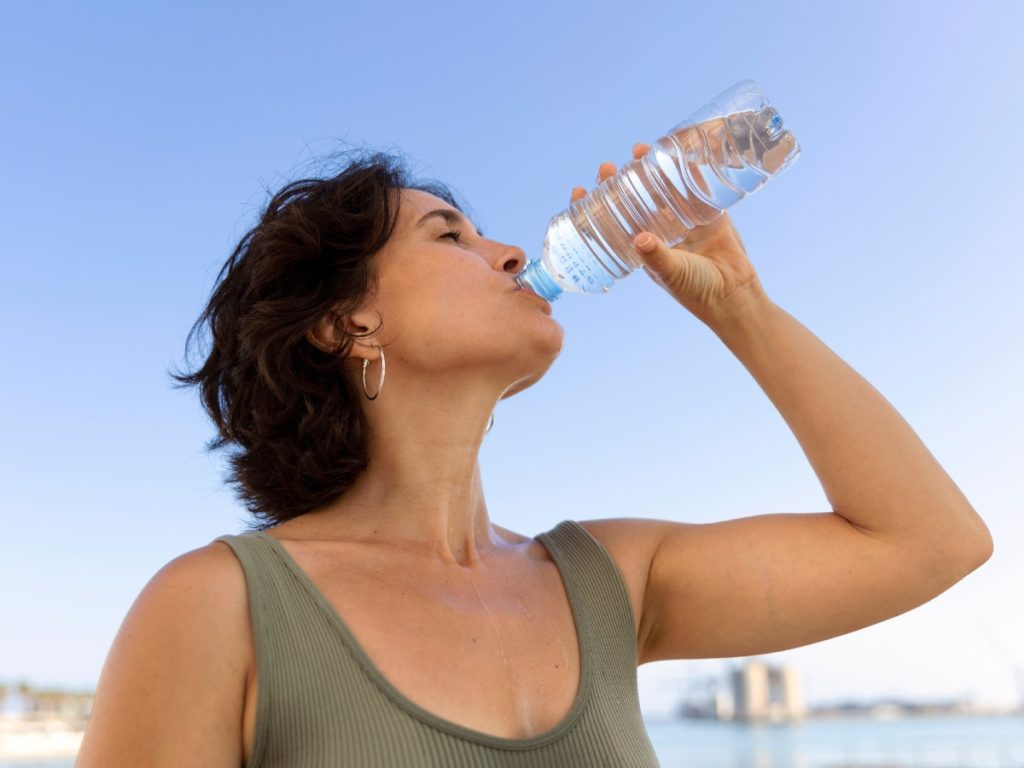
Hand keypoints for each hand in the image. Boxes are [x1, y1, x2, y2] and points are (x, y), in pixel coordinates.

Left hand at [571, 142, 767, 325]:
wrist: (733, 293)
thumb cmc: (696, 290)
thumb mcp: (671, 273)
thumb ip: (657, 256)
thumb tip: (639, 239)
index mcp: (644, 246)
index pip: (612, 222)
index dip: (595, 207)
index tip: (580, 192)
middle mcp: (661, 229)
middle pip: (634, 199)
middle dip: (619, 182)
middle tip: (607, 167)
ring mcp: (684, 219)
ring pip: (662, 188)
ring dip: (649, 169)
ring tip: (637, 151)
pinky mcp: (709, 212)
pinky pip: (696, 186)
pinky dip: (688, 169)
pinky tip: (677, 152)